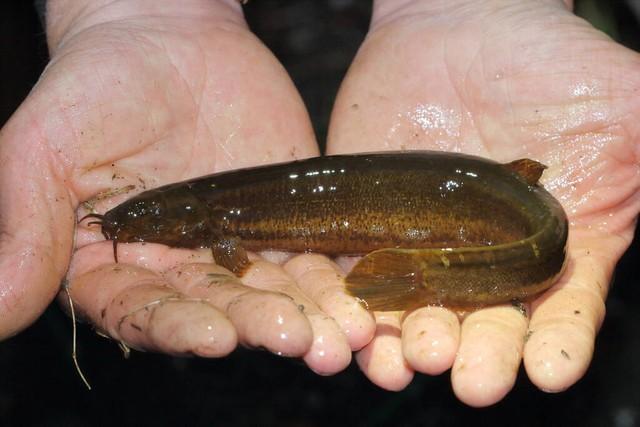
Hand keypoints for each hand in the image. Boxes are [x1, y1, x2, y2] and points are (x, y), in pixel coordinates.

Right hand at [0, 0, 374, 374]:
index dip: (176, 326)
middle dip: (258, 326)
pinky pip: (312, 257)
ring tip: (343, 339)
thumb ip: (23, 226)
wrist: (168, 35)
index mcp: (117, 263)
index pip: (144, 311)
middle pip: (221, 309)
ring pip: (275, 293)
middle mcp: (180, 267)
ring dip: (311, 318)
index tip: (213, 337)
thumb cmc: (96, 85)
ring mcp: (237, 246)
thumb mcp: (44, 148)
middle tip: (299, 342)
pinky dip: (336, 282)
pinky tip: (363, 303)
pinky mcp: (283, 221)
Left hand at [328, 0, 639, 404]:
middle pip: (486, 324)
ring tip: (409, 360)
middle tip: (472, 378)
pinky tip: (354, 331)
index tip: (549, 369)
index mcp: (554, 246)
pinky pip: (359, 276)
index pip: (561, 310)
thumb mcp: (621, 100)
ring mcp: (427, 246)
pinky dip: (356, 307)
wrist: (461, 25)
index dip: (559, 343)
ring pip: (419, 313)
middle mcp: (489, 259)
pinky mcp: (372, 226)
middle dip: (480, 354)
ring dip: (413, 343)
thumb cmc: (547, 60)